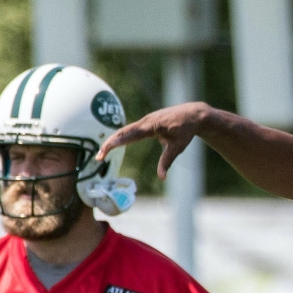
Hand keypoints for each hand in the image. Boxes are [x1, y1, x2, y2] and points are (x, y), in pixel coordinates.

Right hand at [96, 103, 210, 179]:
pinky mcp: (146, 122)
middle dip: (109, 144)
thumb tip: (162, 178)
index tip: (106, 149)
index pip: (130, 134)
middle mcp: (146, 121)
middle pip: (122, 132)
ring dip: (112, 141)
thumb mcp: (177, 147)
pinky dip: (120, 137)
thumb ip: (167, 162)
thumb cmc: (186, 130)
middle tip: (99, 157)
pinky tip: (112, 145)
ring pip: (124, 130)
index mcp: (152, 126)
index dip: (117, 142)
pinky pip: (130, 129)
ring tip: (102, 154)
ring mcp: (145, 120)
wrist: (193, 114)